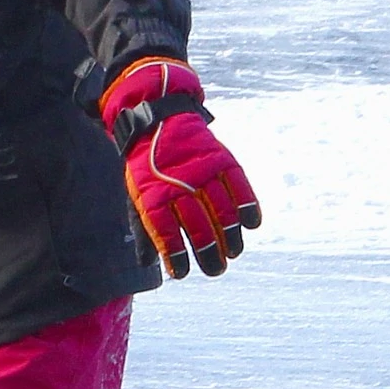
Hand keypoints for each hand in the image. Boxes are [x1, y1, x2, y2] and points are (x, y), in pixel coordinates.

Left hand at [100, 56, 258, 277]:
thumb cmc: (146, 164)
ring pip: (222, 212)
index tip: (182, 273)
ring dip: (231, 237)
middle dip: (209, 253)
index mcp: (153, 195)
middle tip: (216, 269)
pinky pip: (238, 187)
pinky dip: (248, 207)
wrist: (155, 116)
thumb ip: (145, 227)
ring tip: (233, 253)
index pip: (166, 234)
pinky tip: (251, 225)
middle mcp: (179, 186)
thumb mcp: (137, 193)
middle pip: (199, 227)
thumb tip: (150, 263)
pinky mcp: (220, 159)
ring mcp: (202, 172)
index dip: (176, 256)